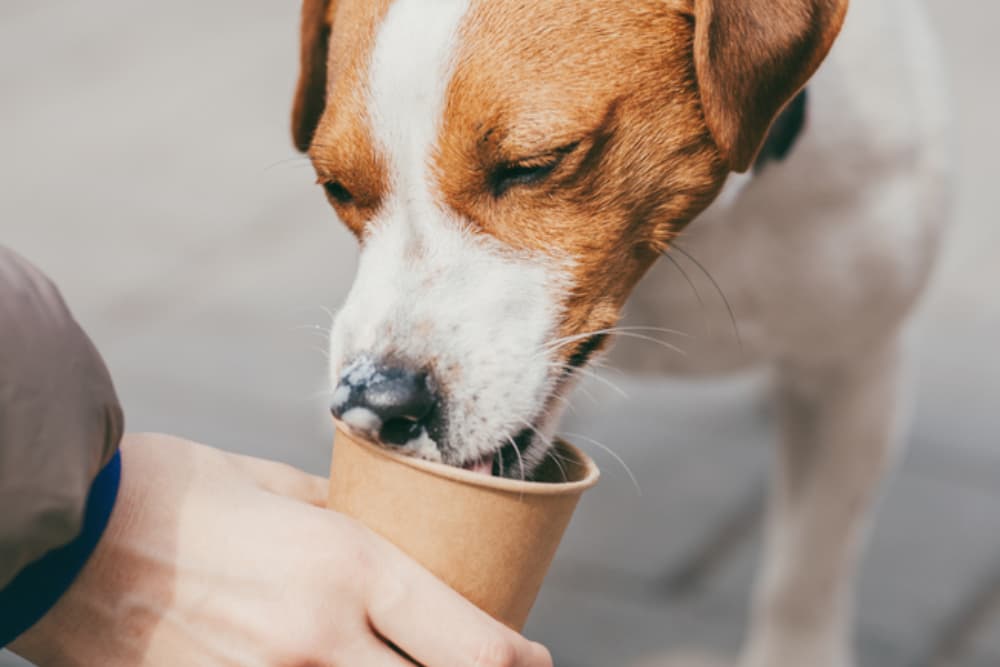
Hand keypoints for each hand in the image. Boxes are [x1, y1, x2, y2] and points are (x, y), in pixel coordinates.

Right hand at [10, 434, 552, 666]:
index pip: (472, 643)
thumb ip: (345, 517)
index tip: (532, 656)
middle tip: (482, 665)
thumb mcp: (276, 487)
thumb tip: (390, 532)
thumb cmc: (170, 489)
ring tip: (408, 664)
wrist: (62, 535)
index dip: (519, 658)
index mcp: (346, 568)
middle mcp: (320, 641)